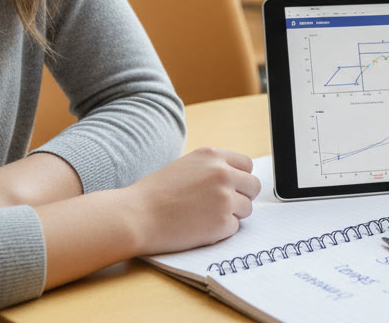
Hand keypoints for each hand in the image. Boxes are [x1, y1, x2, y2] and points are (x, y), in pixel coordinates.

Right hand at [126, 147, 260, 254]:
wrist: (135, 216)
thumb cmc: (154, 194)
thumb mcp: (186, 166)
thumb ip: (212, 169)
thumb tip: (236, 178)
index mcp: (213, 156)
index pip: (247, 165)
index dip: (240, 179)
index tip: (231, 188)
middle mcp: (223, 173)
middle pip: (253, 186)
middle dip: (242, 197)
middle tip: (222, 207)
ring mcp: (225, 198)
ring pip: (247, 208)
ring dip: (231, 215)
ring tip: (204, 217)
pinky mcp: (222, 222)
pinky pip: (234, 227)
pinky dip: (220, 231)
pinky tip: (198, 228)